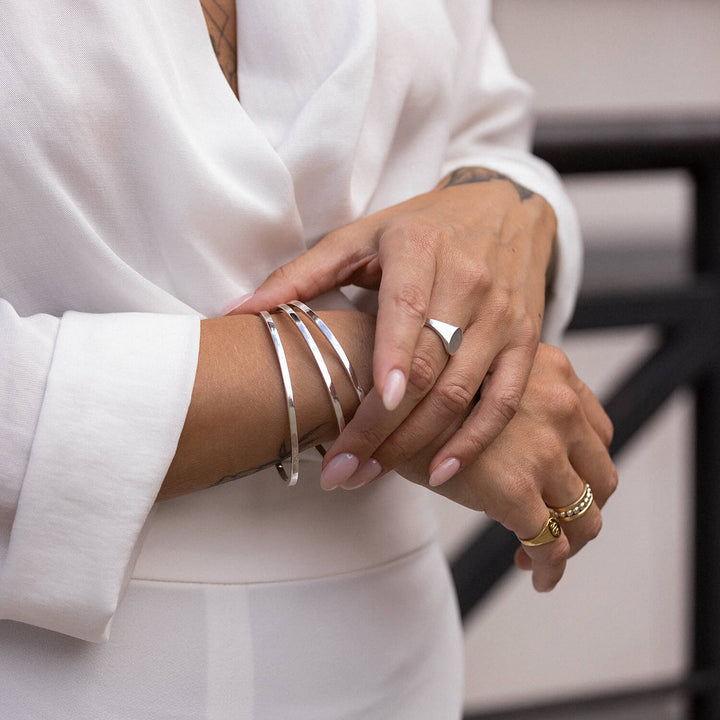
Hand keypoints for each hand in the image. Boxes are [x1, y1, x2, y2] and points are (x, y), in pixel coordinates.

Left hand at [231, 167, 556, 488]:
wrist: (504, 209)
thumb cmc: (422, 227)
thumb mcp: (360, 236)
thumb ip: (302, 273)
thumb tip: (239, 311)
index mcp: (422, 247)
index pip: (409, 308)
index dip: (393, 356)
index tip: (377, 403)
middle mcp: (470, 282)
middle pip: (429, 365)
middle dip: (384, 425)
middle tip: (341, 470)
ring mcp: (503, 316)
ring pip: (463, 392)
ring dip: (418, 443)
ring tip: (371, 476)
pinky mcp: (527, 342)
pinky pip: (505, 400)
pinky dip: (476, 440)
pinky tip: (440, 472)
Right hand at [399, 343, 616, 590]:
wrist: (382, 391)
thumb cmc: (419, 383)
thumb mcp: (480, 374)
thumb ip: (511, 397)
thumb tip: (514, 435)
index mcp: (555, 374)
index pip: (597, 434)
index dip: (584, 468)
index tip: (563, 489)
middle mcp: (561, 408)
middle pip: (600, 478)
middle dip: (584, 511)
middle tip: (559, 529)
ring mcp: (543, 451)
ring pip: (584, 517)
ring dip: (569, 543)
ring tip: (541, 557)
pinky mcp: (516, 491)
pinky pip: (550, 545)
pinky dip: (548, 568)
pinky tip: (535, 576)